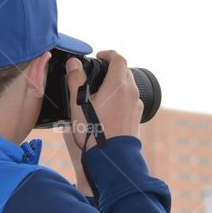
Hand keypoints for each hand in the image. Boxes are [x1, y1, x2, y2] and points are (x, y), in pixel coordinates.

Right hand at [62, 51, 142, 192]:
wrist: (112, 158)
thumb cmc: (94, 131)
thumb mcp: (78, 104)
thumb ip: (75, 79)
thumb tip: (74, 63)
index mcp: (118, 84)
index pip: (118, 58)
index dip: (108, 54)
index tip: (99, 57)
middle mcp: (132, 92)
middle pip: (125, 71)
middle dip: (112, 69)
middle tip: (98, 74)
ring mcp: (137, 106)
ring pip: (129, 87)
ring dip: (117, 84)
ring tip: (101, 93)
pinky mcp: (137, 118)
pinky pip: (130, 101)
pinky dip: (121, 98)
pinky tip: (109, 109)